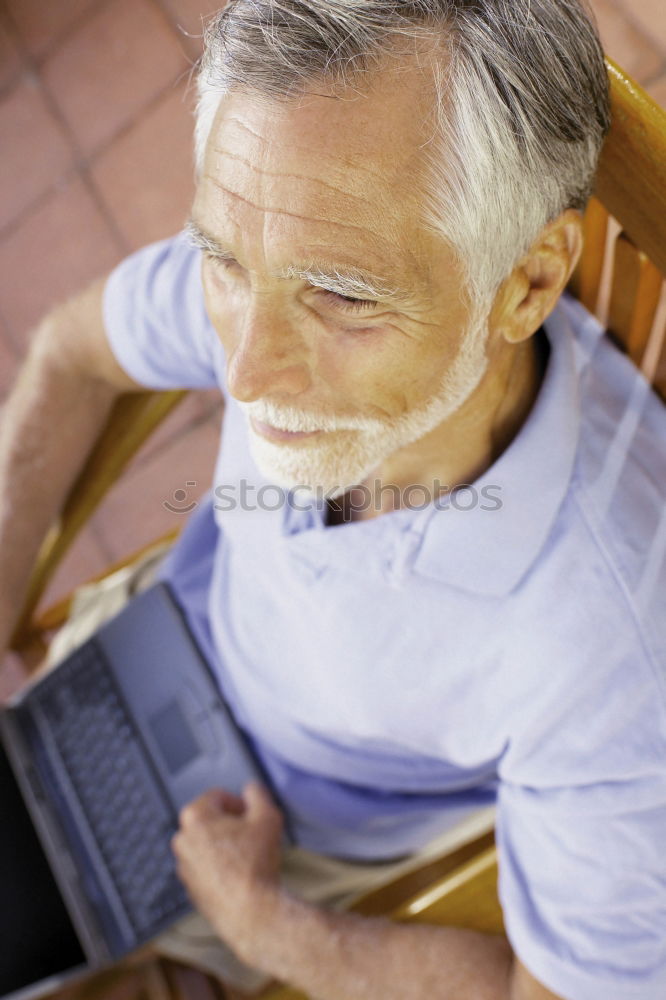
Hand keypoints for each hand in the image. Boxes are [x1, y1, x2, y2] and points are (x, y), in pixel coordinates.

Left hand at [171, 782, 284, 962]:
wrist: (250, 912)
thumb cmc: (256, 864)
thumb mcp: (267, 817)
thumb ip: (258, 794)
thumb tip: (251, 790)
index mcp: (195, 817)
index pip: (217, 795)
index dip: (239, 802)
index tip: (251, 814)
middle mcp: (182, 839)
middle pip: (210, 819)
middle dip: (230, 823)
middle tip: (252, 834)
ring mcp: (183, 865)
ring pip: (207, 844)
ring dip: (225, 845)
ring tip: (248, 856)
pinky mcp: (189, 887)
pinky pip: (205, 867)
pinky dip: (220, 866)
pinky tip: (240, 874)